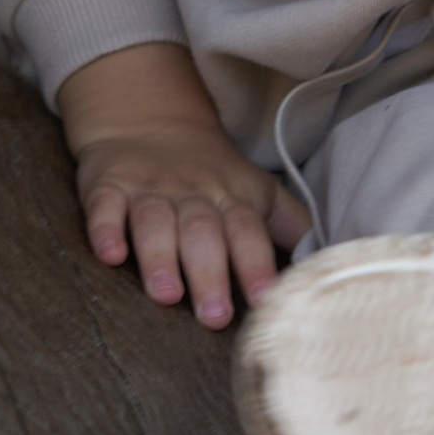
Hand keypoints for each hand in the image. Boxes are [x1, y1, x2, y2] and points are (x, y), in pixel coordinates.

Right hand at [57, 41, 307, 327]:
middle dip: (210, 272)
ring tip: (166, 294)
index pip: (249, 231)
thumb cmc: (212, 173)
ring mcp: (148, 190)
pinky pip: (104, 207)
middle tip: (215, 315)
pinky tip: (110, 255)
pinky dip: (105, 230)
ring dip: (160, 257)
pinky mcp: (108, 186)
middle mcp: (192, 195)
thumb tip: (329, 264)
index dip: (258, 264)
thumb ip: (293, 226)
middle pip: (203, 232)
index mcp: (232, 199)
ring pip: (155, 222)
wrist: (147, 119)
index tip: (267, 299)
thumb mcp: (258, 192)